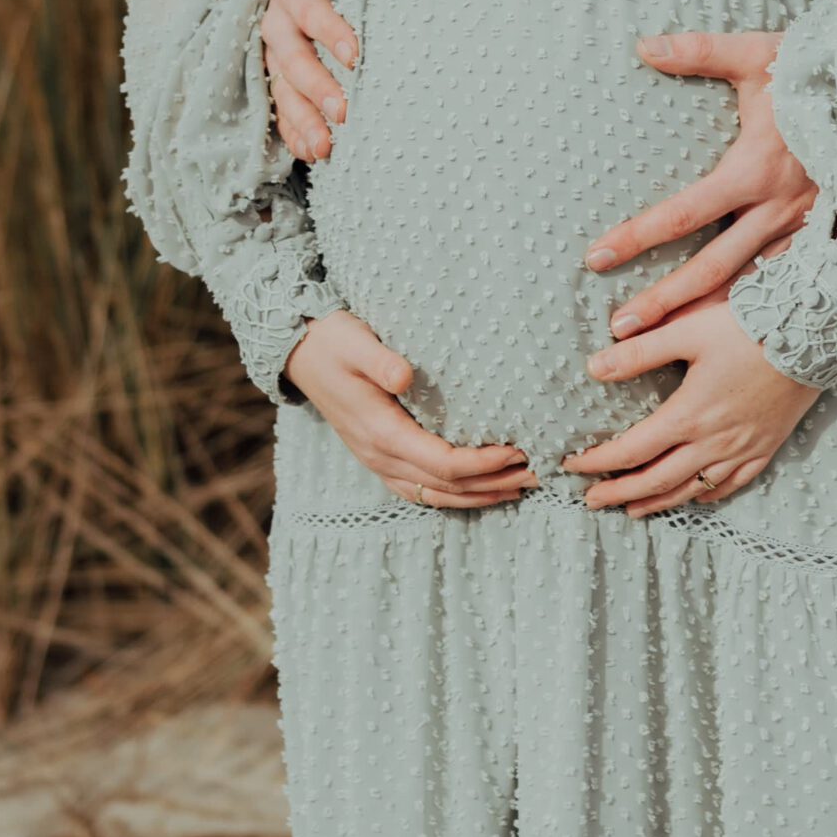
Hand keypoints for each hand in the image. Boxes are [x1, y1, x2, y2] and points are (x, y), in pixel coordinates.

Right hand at [263, 0, 359, 163]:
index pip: (309, 8)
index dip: (330, 29)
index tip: (357, 54)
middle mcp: (280, 19)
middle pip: (290, 57)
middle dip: (315, 86)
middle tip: (345, 113)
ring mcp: (279, 50)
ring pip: (283, 88)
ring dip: (303, 119)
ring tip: (327, 148)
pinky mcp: (284, 72)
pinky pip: (283, 106)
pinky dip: (294, 131)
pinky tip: (314, 155)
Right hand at [284, 312, 534, 508]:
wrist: (299, 351)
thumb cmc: (333, 340)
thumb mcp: (353, 341)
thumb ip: (380, 360)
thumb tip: (406, 377)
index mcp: (379, 431)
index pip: (441, 462)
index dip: (481, 463)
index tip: (516, 450)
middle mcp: (379, 455)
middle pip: (445, 486)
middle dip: (492, 482)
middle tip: (536, 473)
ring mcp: (376, 461)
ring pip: (434, 495)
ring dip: (478, 495)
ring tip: (520, 488)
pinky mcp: (378, 456)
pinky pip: (420, 490)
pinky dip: (453, 496)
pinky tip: (479, 491)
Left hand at [563, 295, 819, 515]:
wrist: (814, 336)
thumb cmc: (749, 326)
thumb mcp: (688, 330)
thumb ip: (640, 351)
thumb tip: (593, 367)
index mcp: (688, 414)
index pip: (631, 450)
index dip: (598, 462)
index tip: (571, 466)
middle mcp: (713, 442)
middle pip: (656, 480)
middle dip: (619, 493)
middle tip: (590, 501)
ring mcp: (742, 450)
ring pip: (691, 490)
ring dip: (656, 502)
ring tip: (631, 509)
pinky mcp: (765, 448)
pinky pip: (731, 486)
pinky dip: (705, 497)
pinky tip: (693, 498)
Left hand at [585, 31, 816, 339]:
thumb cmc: (821, 72)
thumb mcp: (757, 54)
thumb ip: (700, 51)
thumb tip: (644, 45)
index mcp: (754, 171)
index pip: (681, 214)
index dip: (636, 237)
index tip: (597, 257)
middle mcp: (777, 210)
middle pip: (709, 268)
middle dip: (663, 300)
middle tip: (618, 328)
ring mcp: (806, 229)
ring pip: (750, 286)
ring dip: (708, 317)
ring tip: (667, 346)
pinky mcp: (828, 237)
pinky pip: (788, 282)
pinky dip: (761, 309)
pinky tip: (738, 335)